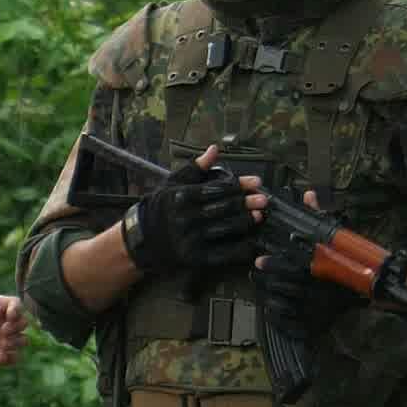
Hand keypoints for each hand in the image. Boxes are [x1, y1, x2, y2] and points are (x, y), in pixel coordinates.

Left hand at [0, 293, 30, 373]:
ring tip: (3, 342)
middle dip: (18, 324)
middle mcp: (1, 323)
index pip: (14, 304)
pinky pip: (16, 356)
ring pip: (23, 339)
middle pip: (23, 321)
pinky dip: (14, 355)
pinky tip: (2, 353)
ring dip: (18, 340)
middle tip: (4, 330)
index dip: (17, 308)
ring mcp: (1, 340)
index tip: (10, 315)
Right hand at [120, 147, 260, 275]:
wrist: (141, 240)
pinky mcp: (192, 257)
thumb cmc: (160, 208)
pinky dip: (238, 249)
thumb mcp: (172, 184)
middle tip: (264, 199)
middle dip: (245, 203)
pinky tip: (251, 244)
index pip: (216, 189)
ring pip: (224, 229)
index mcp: (181, 197)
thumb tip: (214, 149)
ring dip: (244, 222)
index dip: (239, 185)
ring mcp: (188, 239)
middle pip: (222, 208)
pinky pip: (220, 253)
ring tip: (260, 216)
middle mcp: (184, 218)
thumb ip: (195, 167)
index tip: (257, 182)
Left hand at [257, 189, 364, 334]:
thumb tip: (308, 194)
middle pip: (282, 286)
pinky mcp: (314, 325)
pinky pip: (287, 323)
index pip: (291, 267)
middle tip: (254, 273)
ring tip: (261, 286)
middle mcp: (317, 291)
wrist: (373, 290)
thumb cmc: (350, 260)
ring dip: (267, 295)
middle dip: (265, 279)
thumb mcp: (337, 238)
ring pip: (281, 304)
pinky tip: (271, 307)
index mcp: (321, 270)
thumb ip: (320, 218)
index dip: (272, 265)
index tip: (258, 261)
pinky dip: (276, 315)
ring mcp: (315, 310)